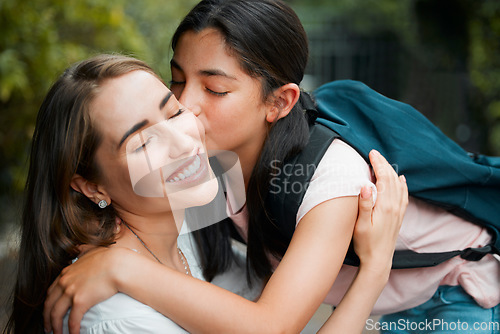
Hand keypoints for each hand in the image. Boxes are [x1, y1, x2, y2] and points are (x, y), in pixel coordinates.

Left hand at [43, 246, 128, 333]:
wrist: (117, 264)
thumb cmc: (108, 258)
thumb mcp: (91, 250)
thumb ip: (82, 250)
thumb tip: (79, 248)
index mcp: (66, 273)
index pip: (51, 291)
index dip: (48, 303)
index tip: (49, 311)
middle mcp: (65, 282)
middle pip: (49, 305)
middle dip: (46, 318)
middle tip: (47, 327)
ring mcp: (71, 292)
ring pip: (56, 315)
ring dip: (55, 327)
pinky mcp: (80, 302)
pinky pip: (72, 321)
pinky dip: (71, 330)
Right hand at [353, 150, 407, 272]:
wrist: (378, 260)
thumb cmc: (366, 244)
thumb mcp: (360, 225)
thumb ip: (364, 204)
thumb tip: (365, 185)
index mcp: (384, 206)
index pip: (383, 178)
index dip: (378, 164)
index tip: (372, 153)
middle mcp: (394, 206)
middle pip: (392, 179)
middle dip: (384, 164)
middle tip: (375, 154)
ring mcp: (398, 211)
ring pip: (398, 185)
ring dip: (391, 171)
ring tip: (383, 162)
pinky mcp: (399, 216)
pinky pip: (404, 195)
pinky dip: (402, 184)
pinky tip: (401, 179)